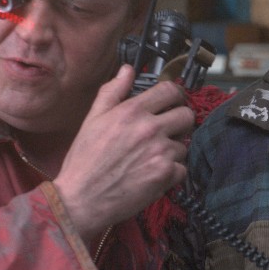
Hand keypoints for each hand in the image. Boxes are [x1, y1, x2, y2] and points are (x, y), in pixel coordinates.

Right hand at [54, 67, 194, 236]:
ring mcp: (161, 152)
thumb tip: (127, 70)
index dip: (174, 95)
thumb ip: (112, 91)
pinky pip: (182, 168)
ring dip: (172, 150)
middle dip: (179, 122)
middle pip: (187, 115)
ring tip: (150, 158)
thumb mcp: (93, 119)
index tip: (172, 102)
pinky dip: (171, 173)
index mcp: (132, 111)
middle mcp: (150, 128)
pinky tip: (152, 174)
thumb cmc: (84, 160)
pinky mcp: (166, 175)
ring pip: (184, 144)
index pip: (171, 90)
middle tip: (166, 131)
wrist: (81, 200)